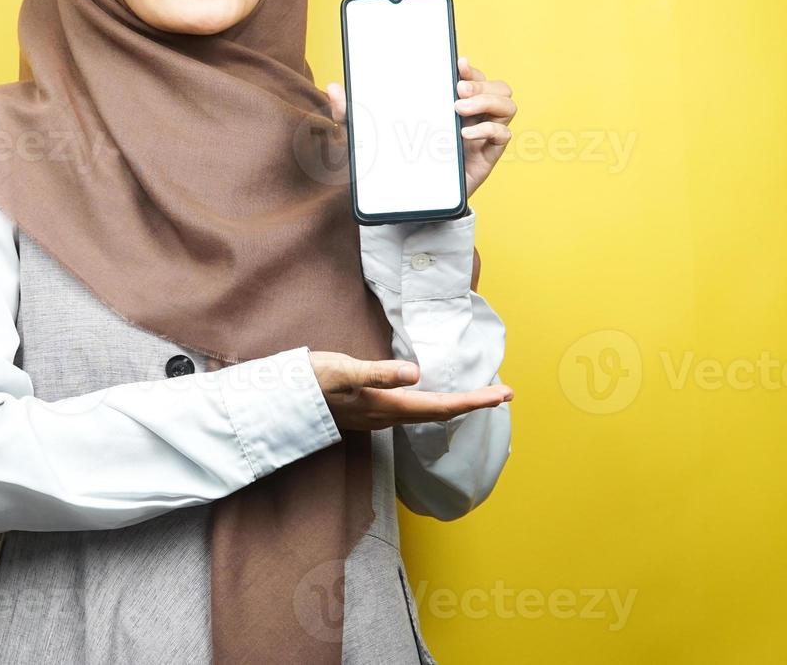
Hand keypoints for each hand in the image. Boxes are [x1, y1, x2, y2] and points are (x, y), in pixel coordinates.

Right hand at [309, 350, 512, 431]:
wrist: (282, 400)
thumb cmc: (312, 381)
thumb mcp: (344, 370)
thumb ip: (378, 372)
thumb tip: (416, 373)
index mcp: (389, 406)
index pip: (442, 407)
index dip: (475, 402)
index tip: (504, 395)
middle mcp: (388, 416)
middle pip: (440, 414)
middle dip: (473, 404)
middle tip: (502, 394)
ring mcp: (379, 417)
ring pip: (426, 415)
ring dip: (455, 406)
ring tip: (477, 395)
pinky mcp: (369, 411)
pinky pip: (411, 412)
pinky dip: (433, 404)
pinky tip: (430, 396)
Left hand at [325, 54, 516, 199]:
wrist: (405, 203)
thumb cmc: (391, 163)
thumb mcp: (364, 138)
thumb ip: (348, 114)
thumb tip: (333, 88)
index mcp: (447, 102)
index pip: (469, 75)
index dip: (468, 66)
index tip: (457, 61)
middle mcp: (470, 115)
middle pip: (495, 85)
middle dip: (481, 81)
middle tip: (457, 89)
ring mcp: (481, 135)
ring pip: (507, 104)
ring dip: (489, 99)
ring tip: (461, 107)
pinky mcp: (486, 156)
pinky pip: (504, 134)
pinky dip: (490, 129)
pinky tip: (465, 134)